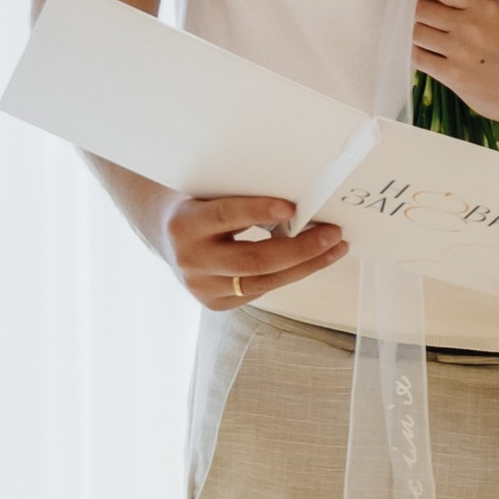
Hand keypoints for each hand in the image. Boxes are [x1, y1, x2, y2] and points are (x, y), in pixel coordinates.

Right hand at [156, 191, 345, 308]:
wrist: (164, 236)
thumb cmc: (199, 206)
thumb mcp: (210, 194)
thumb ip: (241, 200)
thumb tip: (297, 204)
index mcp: (185, 224)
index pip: (226, 216)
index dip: (258, 211)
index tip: (291, 207)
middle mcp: (190, 259)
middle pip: (252, 261)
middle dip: (300, 249)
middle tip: (332, 234)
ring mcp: (201, 287)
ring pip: (262, 282)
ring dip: (305, 266)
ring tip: (334, 249)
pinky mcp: (214, 304)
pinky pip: (258, 290)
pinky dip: (287, 275)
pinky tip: (310, 261)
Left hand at [410, 0, 498, 134]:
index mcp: (484, 4)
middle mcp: (468, 25)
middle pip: (421, 7)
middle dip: (424, 7)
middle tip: (433, 13)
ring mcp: (457, 52)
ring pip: (416, 31)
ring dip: (422, 30)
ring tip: (435, 34)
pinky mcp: (451, 76)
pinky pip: (419, 57)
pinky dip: (421, 51)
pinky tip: (433, 51)